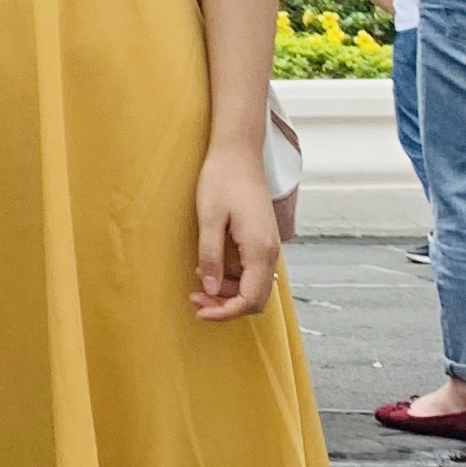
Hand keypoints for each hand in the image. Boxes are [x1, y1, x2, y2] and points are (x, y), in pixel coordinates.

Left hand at [193, 140, 282, 318]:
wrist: (238, 153)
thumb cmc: (221, 180)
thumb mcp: (209, 218)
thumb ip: (210, 256)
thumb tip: (210, 289)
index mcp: (259, 249)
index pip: (250, 299)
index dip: (226, 313)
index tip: (201, 313)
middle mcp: (270, 251)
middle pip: (255, 298)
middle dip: (226, 306)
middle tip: (195, 300)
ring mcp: (268, 246)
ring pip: (253, 285)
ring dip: (227, 292)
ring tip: (197, 285)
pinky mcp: (262, 240)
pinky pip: (251, 271)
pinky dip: (232, 278)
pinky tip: (208, 268)